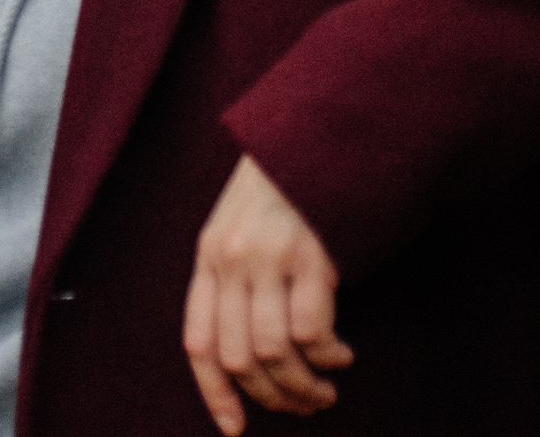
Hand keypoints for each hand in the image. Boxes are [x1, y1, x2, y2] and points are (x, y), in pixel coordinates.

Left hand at [183, 156, 351, 433]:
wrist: (316, 133)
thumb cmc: (284, 188)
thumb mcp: (240, 228)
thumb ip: (237, 279)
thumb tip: (251, 355)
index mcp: (208, 257)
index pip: (198, 341)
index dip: (214, 392)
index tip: (235, 428)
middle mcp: (230, 260)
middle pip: (237, 357)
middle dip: (272, 396)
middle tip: (304, 404)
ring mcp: (267, 258)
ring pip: (272, 352)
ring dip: (303, 385)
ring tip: (325, 388)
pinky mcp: (309, 256)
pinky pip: (310, 331)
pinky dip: (327, 355)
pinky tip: (341, 353)